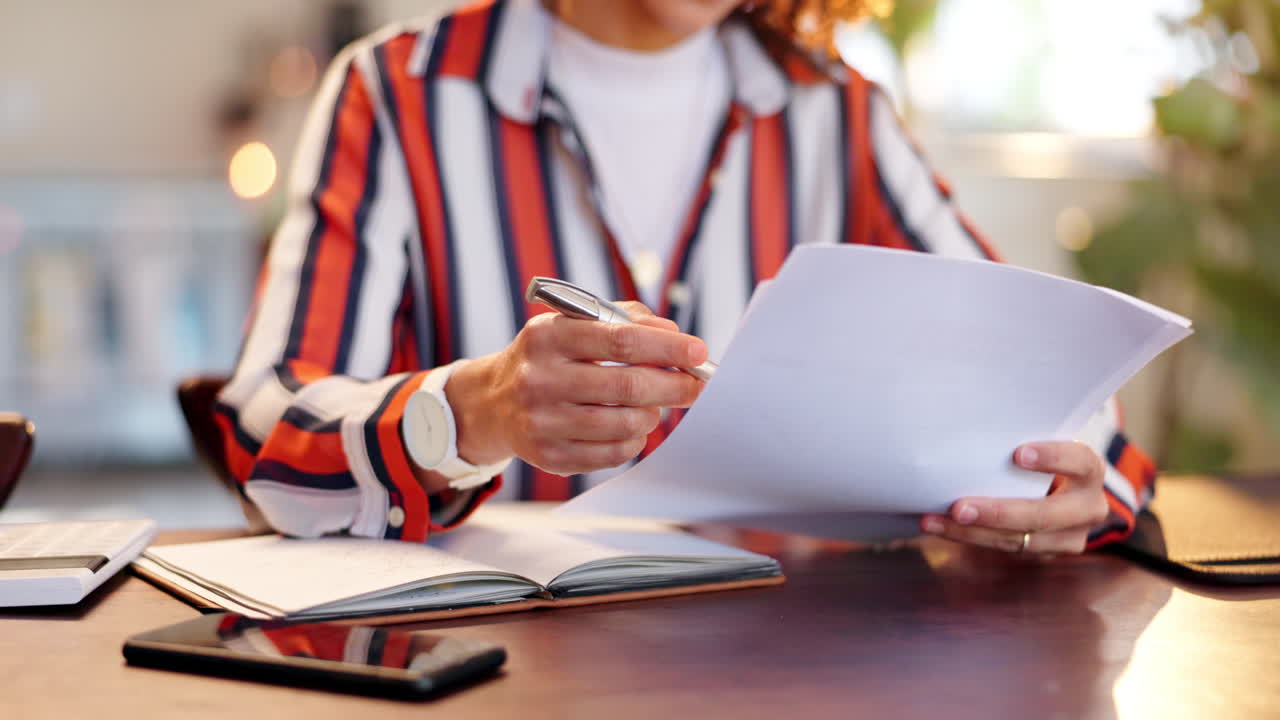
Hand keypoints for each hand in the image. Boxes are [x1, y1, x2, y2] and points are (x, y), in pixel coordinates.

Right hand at [444, 302, 706, 475]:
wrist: (494, 401)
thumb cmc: (551, 357)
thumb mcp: (575, 325)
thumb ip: (626, 320)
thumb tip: (675, 335)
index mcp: (548, 336)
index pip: (620, 340)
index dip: (667, 347)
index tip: (699, 352)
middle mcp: (539, 378)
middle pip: (627, 386)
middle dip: (673, 386)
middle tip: (696, 386)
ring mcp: (541, 421)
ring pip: (623, 423)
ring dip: (653, 415)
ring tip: (655, 406)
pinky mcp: (547, 455)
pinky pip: (611, 454)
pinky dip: (633, 441)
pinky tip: (632, 427)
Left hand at [920, 441, 1108, 555]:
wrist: (1060, 488)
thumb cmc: (1041, 454)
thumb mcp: (1042, 442)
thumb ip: (1020, 438)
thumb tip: (967, 423)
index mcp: (1089, 470)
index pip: (1080, 461)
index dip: (1053, 457)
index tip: (1018, 454)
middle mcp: (1087, 507)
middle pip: (1045, 515)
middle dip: (998, 513)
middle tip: (958, 508)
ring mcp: (1070, 536)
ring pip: (1019, 540)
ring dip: (972, 532)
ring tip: (935, 520)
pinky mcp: (1047, 552)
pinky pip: (1005, 547)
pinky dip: (969, 537)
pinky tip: (939, 526)